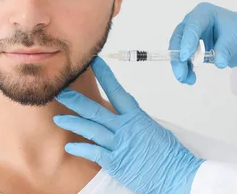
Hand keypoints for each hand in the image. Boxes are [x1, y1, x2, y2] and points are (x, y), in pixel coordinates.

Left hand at [54, 56, 203, 193]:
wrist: (177, 175)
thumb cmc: (169, 155)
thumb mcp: (152, 130)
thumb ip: (134, 121)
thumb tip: (124, 115)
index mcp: (136, 117)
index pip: (117, 91)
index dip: (105, 75)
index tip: (94, 62)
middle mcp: (125, 128)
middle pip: (95, 109)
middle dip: (76, 100)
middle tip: (61, 91)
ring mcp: (119, 144)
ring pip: (90, 128)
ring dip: (73, 122)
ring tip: (59, 118)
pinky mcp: (116, 162)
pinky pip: (93, 152)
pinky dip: (80, 148)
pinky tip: (69, 145)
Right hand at [170, 2, 236, 84]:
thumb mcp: (236, 38)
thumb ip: (225, 49)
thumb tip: (219, 62)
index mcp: (203, 13)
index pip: (191, 27)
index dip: (187, 41)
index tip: (185, 57)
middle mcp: (193, 23)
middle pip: (179, 39)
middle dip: (178, 57)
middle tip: (181, 73)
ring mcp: (191, 36)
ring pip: (178, 50)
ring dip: (180, 65)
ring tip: (187, 80)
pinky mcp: (192, 48)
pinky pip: (184, 59)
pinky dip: (186, 69)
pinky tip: (190, 78)